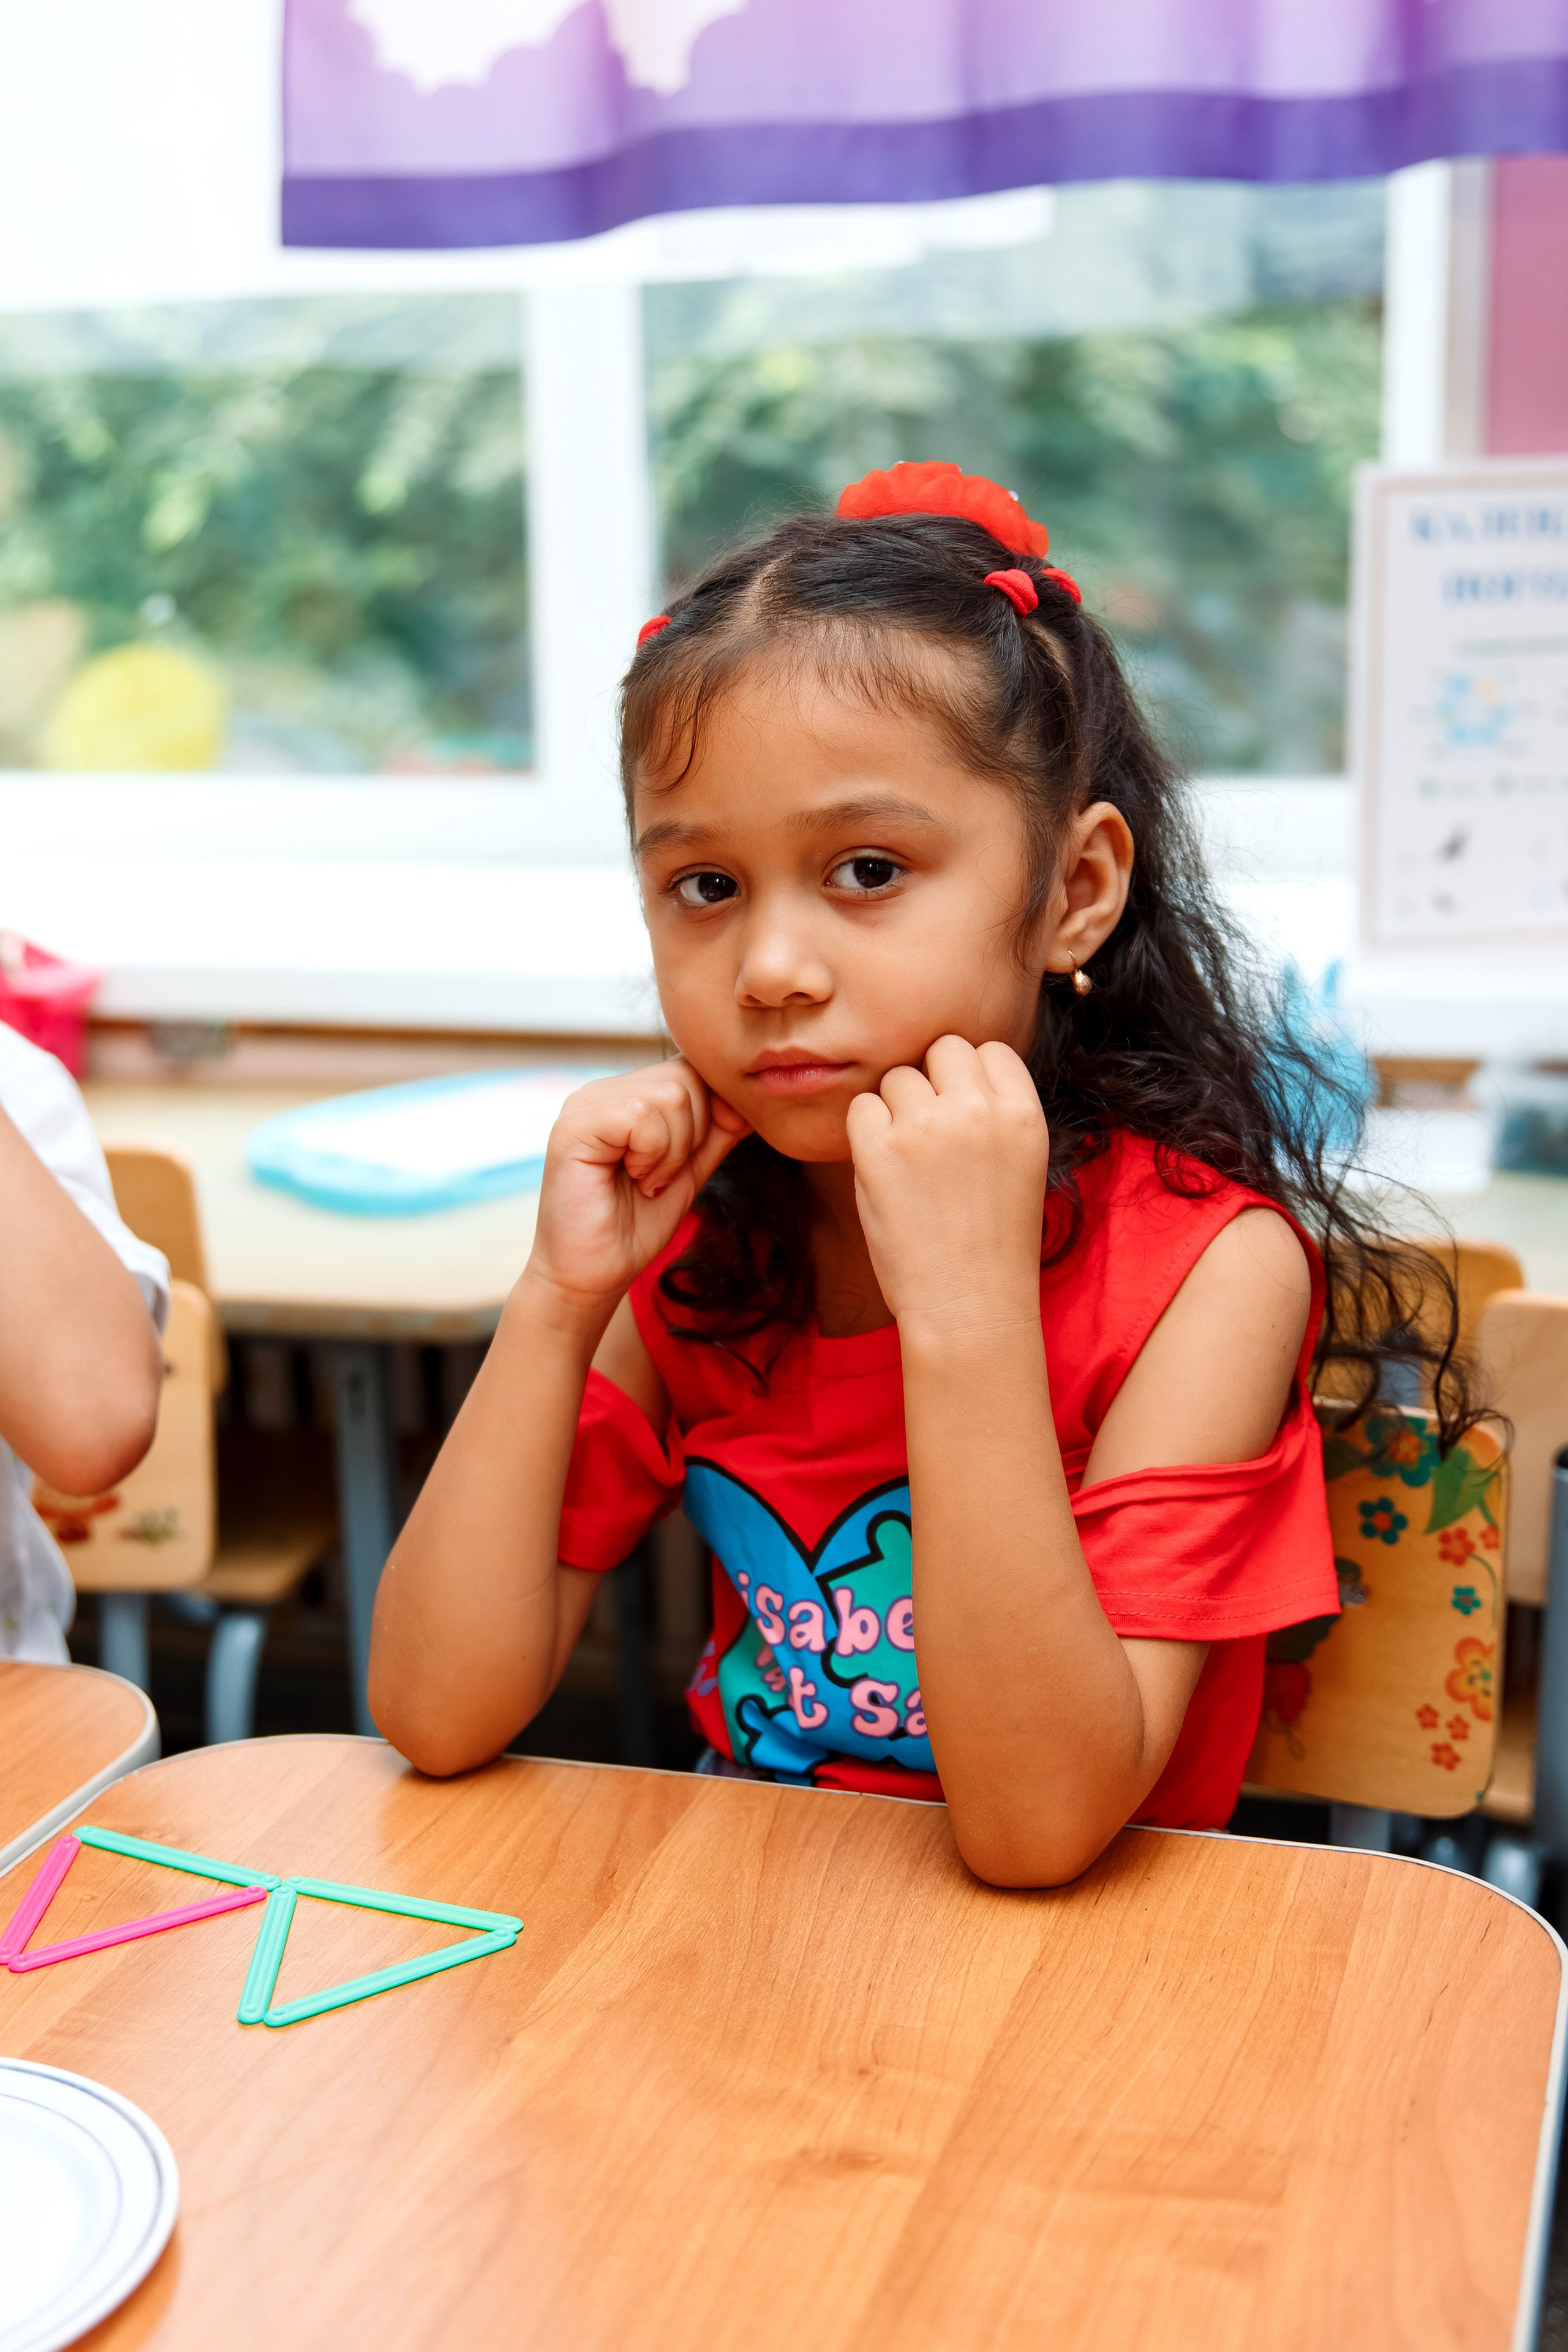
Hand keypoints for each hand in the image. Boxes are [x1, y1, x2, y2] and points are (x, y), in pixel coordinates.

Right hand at [523, 1058, 749, 1327]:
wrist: (594, 1273)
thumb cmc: (635, 1226)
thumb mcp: (689, 1170)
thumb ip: (716, 1132)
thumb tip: (749, 1100)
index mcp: (628, 1095)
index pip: (691, 1069)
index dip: (714, 1110)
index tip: (694, 1159)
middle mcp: (604, 1090)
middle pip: (686, 1076)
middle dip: (693, 1136)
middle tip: (659, 1177)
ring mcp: (586, 1103)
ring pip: (671, 1094)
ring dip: (672, 1152)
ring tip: (644, 1180)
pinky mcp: (575, 1124)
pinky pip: (642, 1115)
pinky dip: (652, 1156)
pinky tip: (631, 1178)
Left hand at [845, 1037, 1047, 1336]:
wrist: (969, 1303)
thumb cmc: (995, 1241)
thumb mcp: (1022, 1164)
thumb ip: (995, 1111)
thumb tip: (952, 1071)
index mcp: (1023, 1113)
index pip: (989, 1051)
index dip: (970, 1079)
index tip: (964, 1116)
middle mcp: (977, 1110)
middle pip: (942, 1050)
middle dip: (933, 1083)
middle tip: (932, 1135)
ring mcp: (926, 1127)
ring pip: (898, 1078)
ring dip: (897, 1110)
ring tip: (911, 1161)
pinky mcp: (879, 1150)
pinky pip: (861, 1107)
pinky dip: (866, 1132)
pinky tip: (885, 1169)